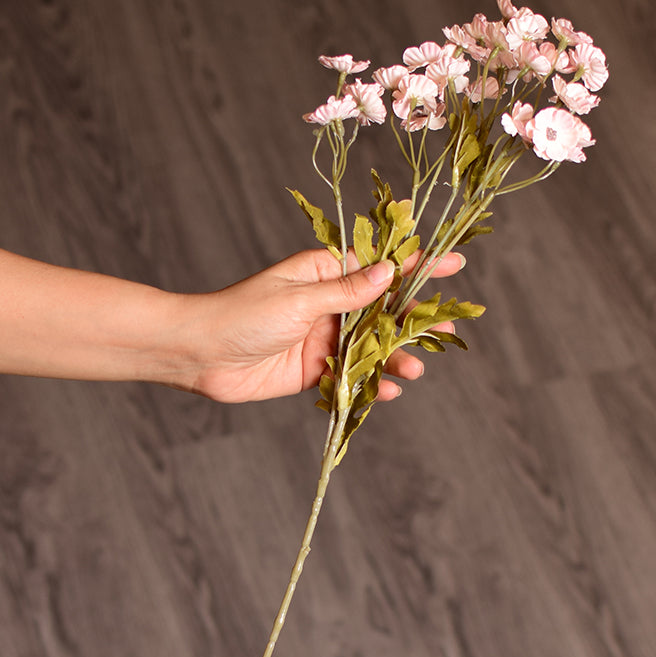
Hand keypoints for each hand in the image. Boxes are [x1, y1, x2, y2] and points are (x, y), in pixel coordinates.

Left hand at [167, 248, 465, 402]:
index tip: (454, 264)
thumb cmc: (243, 313)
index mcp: (324, 272)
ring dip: (395, 357)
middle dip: (415, 321)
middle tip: (445, 331)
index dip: (417, 266)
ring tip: (415, 370)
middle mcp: (328, 303)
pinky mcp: (315, 369)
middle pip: (383, 310)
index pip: (379, 265)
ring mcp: (323, 337)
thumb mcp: (300, 299)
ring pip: (371, 346)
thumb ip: (347, 292)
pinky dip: (370, 383)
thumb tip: (390, 272)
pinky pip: (352, 374)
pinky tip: (387, 391)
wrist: (202, 355)